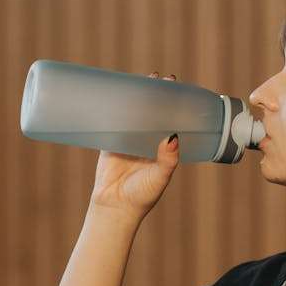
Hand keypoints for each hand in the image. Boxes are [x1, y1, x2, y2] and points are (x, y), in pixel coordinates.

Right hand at [89, 72, 179, 222]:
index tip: (176, 86)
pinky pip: (110, 122)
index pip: (170, 119)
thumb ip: (167, 160)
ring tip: (138, 79)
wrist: (114, 208)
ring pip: (132, 114)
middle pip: (151, 111)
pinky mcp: (108, 143)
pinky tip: (112, 94)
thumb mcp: (160, 177)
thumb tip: (173, 137)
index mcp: (161, 148)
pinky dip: (111, 109)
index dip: (173, 102)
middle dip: (154, 94)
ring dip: (134, 97)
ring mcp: (127, 140)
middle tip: (158, 77)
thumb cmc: (142, 196)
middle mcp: (146, 141)